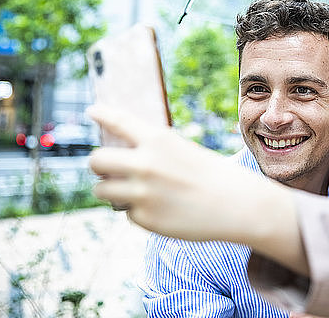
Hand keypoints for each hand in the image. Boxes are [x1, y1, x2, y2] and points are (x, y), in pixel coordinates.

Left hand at [87, 104, 304, 270]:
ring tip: (135, 192)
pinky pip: (126, 212)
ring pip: (102, 189)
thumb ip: (152, 152)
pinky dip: (138, 211)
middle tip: (108, 169)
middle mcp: (145, 163)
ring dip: (112, 190)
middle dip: (99, 165)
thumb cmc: (214, 176)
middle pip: (96, 160)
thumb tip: (121, 161)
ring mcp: (142, 192)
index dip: (102, 114)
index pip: (119, 121)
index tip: (92, 111)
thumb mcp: (183, 151)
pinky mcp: (144, 218)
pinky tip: (162, 210)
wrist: (236, 205)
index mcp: (158, 140)